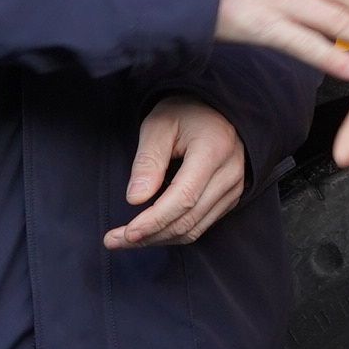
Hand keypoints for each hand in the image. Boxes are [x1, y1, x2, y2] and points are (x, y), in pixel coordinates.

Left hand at [107, 94, 245, 248]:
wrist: (217, 108)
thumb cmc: (184, 112)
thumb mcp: (158, 125)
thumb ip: (147, 161)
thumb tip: (135, 200)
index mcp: (213, 150)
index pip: (183, 198)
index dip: (153, 221)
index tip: (126, 234)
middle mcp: (229, 174)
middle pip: (187, 220)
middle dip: (149, 236)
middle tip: (114, 240)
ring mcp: (234, 188)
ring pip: (194, 229)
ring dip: (159, 239)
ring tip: (127, 240)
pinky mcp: (230, 197)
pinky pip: (201, 225)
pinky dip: (173, 233)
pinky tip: (151, 230)